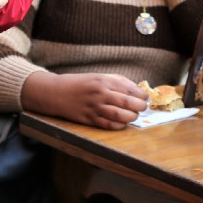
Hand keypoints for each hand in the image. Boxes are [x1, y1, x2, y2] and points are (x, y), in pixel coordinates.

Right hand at [21, 71, 147, 129]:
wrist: (56, 93)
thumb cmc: (81, 84)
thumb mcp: (99, 76)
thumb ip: (118, 81)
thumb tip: (137, 89)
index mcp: (103, 81)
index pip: (128, 89)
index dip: (141, 95)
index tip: (145, 97)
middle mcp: (99, 94)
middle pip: (126, 102)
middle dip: (139, 107)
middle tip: (143, 108)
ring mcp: (94, 108)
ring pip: (119, 115)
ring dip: (131, 117)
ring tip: (134, 115)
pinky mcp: (88, 119)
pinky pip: (108, 125)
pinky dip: (119, 126)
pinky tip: (122, 123)